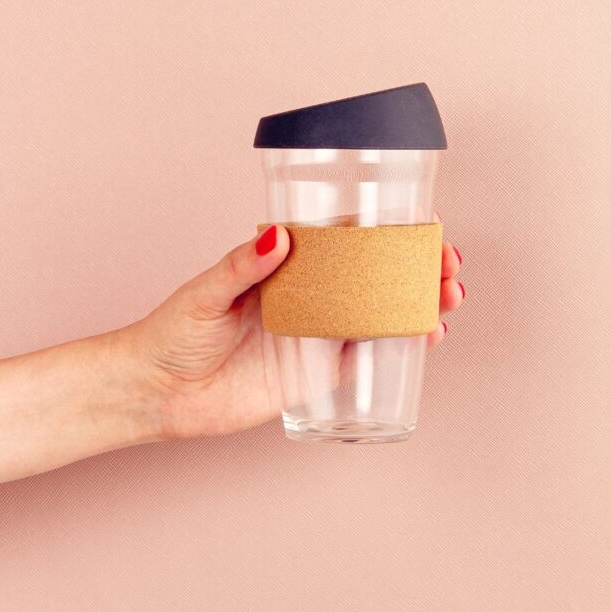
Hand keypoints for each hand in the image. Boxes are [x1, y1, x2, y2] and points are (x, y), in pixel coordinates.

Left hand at [120, 216, 464, 439]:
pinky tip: (427, 334)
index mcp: (286, 266)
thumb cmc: (175, 331)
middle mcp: (309, 296)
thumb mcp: (207, 291)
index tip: (421, 220)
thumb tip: (277, 234)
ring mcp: (317, 333)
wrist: (160, 391)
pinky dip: (401, 343)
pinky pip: (368, 355)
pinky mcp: (318, 372)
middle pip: (374, 274)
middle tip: (446, 262)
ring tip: (450, 293)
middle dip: (416, 265)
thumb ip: (242, 265)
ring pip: (380, 311)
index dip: (385, 228)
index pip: (344, 240)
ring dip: (418, 300)